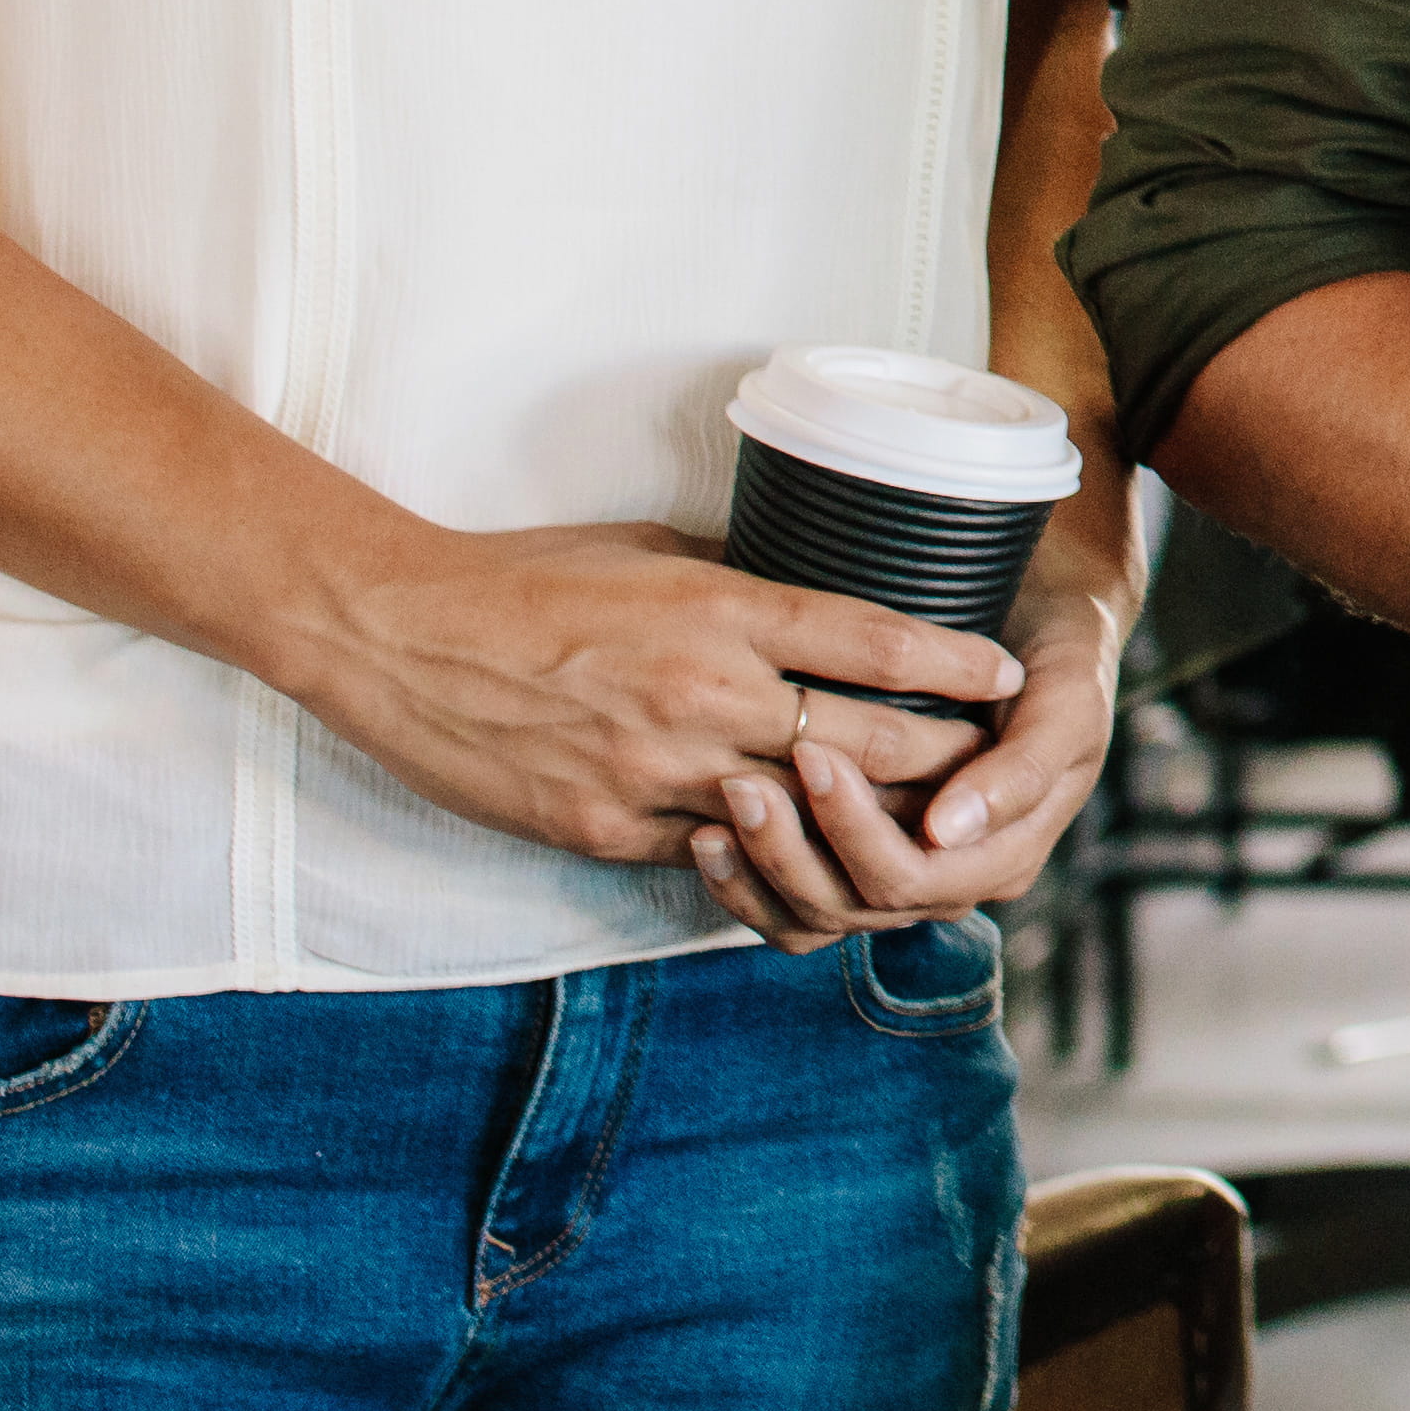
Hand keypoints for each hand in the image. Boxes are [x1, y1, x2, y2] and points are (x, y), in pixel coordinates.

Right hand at [282, 521, 1016, 877]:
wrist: (402, 637)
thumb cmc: (527, 578)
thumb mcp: (649, 549)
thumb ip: (736, 581)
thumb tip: (809, 589)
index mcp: (720, 609)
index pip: (871, 638)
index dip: (953, 666)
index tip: (1007, 676)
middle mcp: (704, 694)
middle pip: (863, 744)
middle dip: (942, 762)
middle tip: (995, 767)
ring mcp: (656, 771)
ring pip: (801, 815)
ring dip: (866, 825)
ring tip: (925, 829)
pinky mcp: (607, 829)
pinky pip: (713, 856)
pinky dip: (765, 857)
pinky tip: (808, 861)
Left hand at [698, 537, 1135, 946]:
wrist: (1044, 616)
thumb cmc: (1059, 651)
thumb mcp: (1068, 700)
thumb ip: (1024, 768)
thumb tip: (945, 831)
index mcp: (1007, 855)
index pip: (917, 879)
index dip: (859, 832)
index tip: (815, 756)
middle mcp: (953, 881)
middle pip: (857, 906)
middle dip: (796, 849)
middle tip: (744, 782)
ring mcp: (902, 878)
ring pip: (818, 917)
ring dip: (763, 867)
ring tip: (722, 802)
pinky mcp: (855, 863)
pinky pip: (793, 908)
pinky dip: (747, 885)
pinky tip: (708, 838)